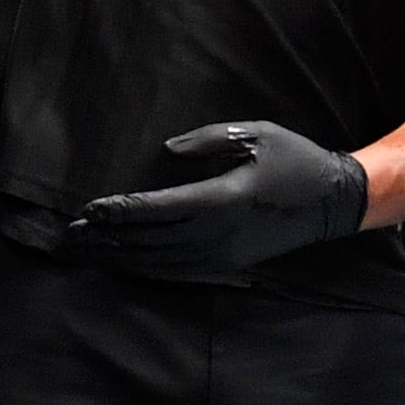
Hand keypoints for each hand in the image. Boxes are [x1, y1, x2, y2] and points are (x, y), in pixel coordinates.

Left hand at [71, 121, 368, 280]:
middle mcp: (220, 233)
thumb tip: (167, 151)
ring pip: (162, 261)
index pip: (160, 209)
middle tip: (70, 236)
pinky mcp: (230, 263)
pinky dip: (148, 267)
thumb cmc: (294, 159)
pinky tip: (126, 260)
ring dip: (122, 256)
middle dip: (109, 238)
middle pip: (152, 240)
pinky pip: (180, 270)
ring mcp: (225, 253)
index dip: (122, 211)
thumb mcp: (255, 135)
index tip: (90, 209)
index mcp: (224, 199)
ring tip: (88, 250)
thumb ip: (208, 140)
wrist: (333, 201)